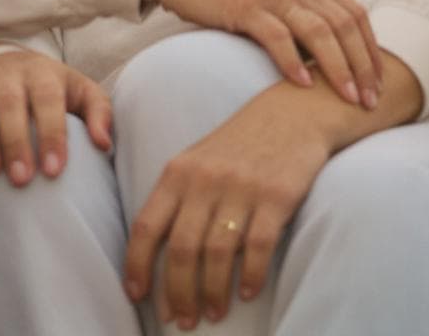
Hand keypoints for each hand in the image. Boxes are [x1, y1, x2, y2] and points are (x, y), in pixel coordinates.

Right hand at [0, 50, 112, 185]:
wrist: (8, 64)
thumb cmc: (50, 90)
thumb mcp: (81, 92)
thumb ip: (98, 113)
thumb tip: (103, 144)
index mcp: (42, 74)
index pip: (48, 101)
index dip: (51, 135)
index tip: (54, 170)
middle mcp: (8, 75)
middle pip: (10, 104)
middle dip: (15, 142)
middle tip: (22, 179)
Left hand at [123, 92, 335, 328]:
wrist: (291, 114)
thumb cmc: (239, 146)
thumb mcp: (197, 161)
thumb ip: (176, 199)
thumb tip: (156, 256)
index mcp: (178, 172)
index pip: (147, 226)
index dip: (138, 265)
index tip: (137, 295)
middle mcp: (206, 179)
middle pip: (182, 249)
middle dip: (178, 293)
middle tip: (183, 320)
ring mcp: (242, 187)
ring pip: (218, 252)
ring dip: (213, 292)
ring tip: (214, 313)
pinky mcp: (278, 195)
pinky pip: (258, 245)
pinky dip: (251, 275)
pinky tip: (247, 292)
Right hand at [142, 0, 379, 105]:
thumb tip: (322, 42)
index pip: (355, 13)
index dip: (371, 49)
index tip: (378, 81)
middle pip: (345, 26)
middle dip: (364, 67)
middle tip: (372, 101)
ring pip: (320, 33)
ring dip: (340, 70)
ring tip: (349, 100)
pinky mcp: (244, 5)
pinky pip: (279, 38)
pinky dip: (294, 63)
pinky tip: (304, 86)